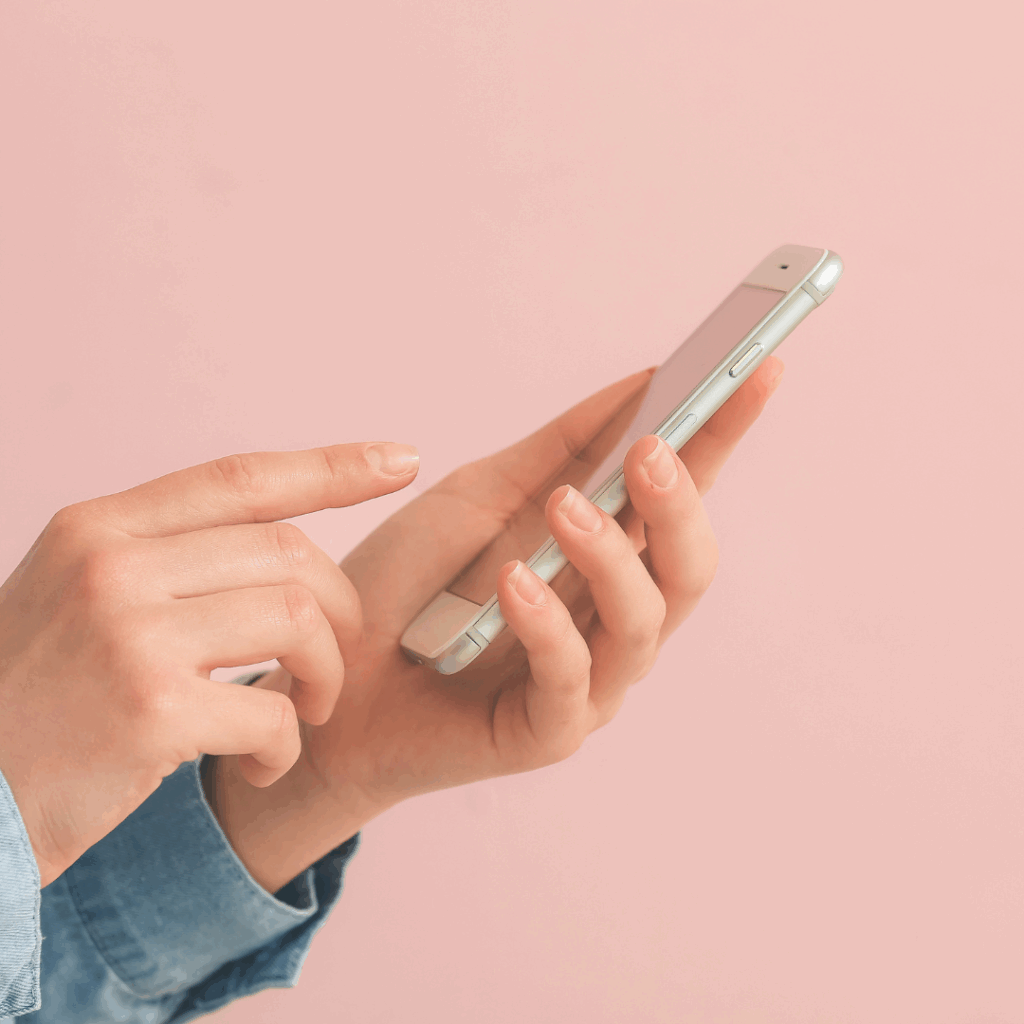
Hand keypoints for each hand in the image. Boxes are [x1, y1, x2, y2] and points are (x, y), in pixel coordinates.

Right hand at [0, 441, 419, 885]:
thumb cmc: (33, 704)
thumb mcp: (76, 598)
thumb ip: (162, 559)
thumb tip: (281, 546)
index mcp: (98, 529)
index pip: (240, 479)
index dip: (332, 467)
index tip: (400, 458)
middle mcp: (112, 564)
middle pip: (288, 551)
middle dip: (339, 612)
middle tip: (331, 665)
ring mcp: (128, 633)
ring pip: (297, 618)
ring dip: (324, 676)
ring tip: (304, 712)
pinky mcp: (148, 712)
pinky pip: (273, 710)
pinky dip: (286, 745)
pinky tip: (262, 764)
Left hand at [210, 358, 784, 891]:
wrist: (330, 678)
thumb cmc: (410, 586)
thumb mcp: (480, 496)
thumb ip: (560, 449)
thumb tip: (644, 379)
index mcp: (605, 558)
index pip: (681, 494)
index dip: (723, 435)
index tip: (758, 368)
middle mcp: (610, 618)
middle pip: (689, 565)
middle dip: (683, 503)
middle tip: (653, 448)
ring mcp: (589, 679)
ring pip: (645, 619)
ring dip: (612, 555)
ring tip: (567, 506)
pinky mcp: (547, 729)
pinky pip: (572, 677)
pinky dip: (547, 623)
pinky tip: (514, 580)